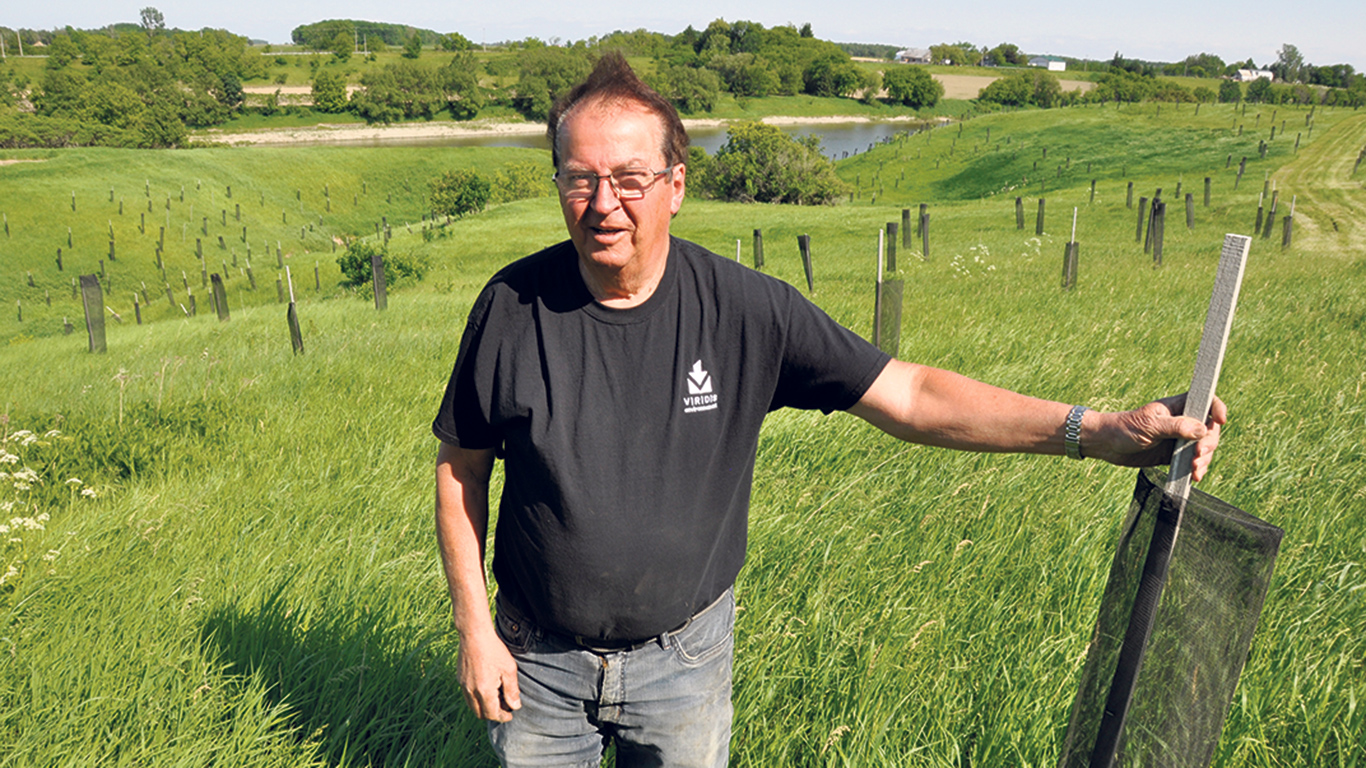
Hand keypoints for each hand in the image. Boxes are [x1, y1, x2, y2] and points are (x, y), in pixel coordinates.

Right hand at [457, 628, 521, 721]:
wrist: (474, 634)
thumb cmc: (494, 650)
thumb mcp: (509, 669)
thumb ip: (512, 690)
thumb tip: (515, 706)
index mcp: (484, 691)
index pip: (492, 714)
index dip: (503, 717)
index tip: (510, 715)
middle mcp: (471, 691)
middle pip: (480, 714)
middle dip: (493, 715)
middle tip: (504, 708)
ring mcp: (463, 685)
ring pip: (472, 706)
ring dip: (484, 707)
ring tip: (496, 698)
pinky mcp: (460, 679)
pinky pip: (468, 696)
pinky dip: (477, 698)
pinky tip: (486, 688)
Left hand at [1087, 394, 1226, 480]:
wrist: (1107, 445)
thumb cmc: (1124, 428)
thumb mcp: (1149, 426)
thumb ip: (1176, 426)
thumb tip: (1202, 430)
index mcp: (1178, 406)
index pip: (1207, 402)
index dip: (1218, 409)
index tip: (1221, 420)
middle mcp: (1183, 421)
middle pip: (1210, 429)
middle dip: (1209, 443)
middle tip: (1198, 455)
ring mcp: (1180, 438)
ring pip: (1204, 447)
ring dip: (1205, 459)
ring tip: (1195, 470)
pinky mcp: (1175, 455)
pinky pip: (1193, 461)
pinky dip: (1197, 469)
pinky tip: (1194, 477)